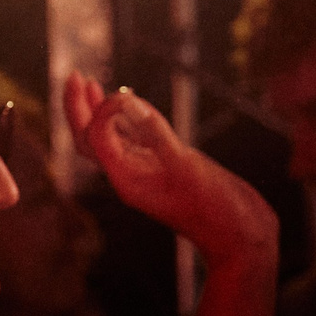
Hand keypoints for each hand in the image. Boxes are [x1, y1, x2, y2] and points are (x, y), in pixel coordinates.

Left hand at [63, 71, 275, 260]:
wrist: (240, 238)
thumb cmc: (216, 210)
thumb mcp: (186, 166)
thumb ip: (156, 133)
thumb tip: (126, 100)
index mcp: (126, 180)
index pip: (95, 138)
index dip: (101, 109)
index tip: (123, 92)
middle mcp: (131, 175)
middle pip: (90, 140)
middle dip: (79, 108)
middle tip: (74, 76)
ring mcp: (149, 172)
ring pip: (111, 140)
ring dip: (97, 112)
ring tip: (90, 85)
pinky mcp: (167, 168)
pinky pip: (137, 142)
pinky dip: (128, 121)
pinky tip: (130, 105)